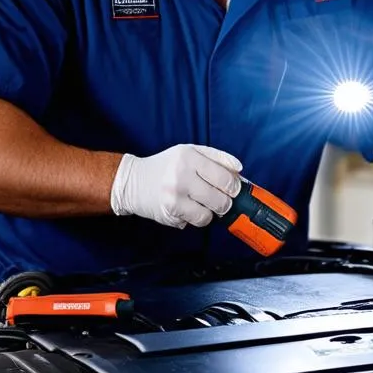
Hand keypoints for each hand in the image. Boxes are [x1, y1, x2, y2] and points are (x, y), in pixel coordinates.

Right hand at [110, 144, 242, 228]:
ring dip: (211, 211)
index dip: (234, 186)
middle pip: (221, 198)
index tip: (234, 189)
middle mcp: (181, 175)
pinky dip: (198, 218)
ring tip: (202, 203)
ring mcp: (175, 195)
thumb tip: (239, 170)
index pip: (224, 176)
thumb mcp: (190, 152)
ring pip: (210, 213)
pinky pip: (197, 221)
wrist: (133, 182)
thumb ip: (216, 157)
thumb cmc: (166, 166)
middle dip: (225, 201)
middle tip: (220, 199)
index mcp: (189, 156)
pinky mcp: (170, 212)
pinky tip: (189, 208)